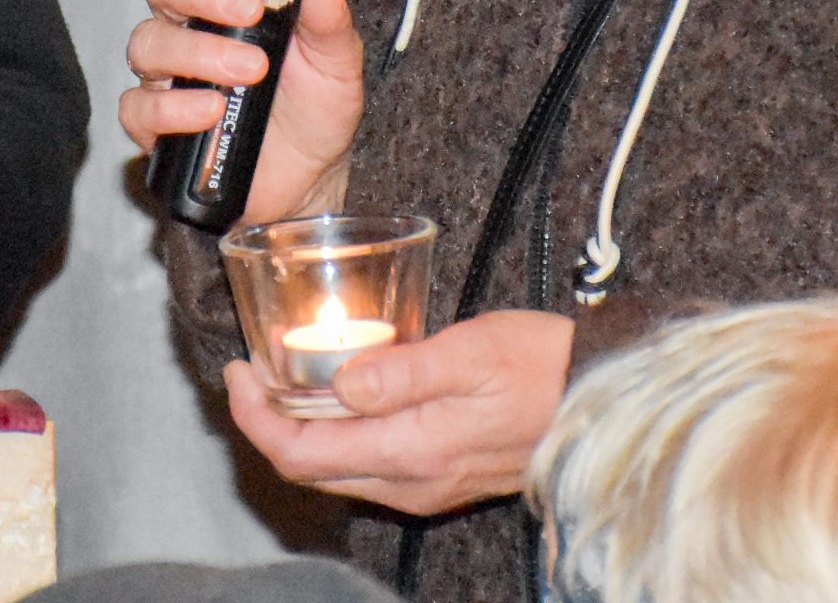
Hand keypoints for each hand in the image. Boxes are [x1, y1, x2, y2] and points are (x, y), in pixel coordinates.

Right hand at [120, 0, 363, 222]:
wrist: (309, 180)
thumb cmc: (314, 108)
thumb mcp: (337, 61)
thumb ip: (329, 20)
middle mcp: (189, 25)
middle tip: (248, 9)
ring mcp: (167, 74)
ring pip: (147, 41)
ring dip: (198, 52)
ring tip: (248, 71)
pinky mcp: (155, 124)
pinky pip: (138, 106)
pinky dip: (173, 107)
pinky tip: (210, 111)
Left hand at [224, 308, 573, 513]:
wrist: (600, 401)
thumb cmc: (543, 366)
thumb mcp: (471, 352)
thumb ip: (402, 371)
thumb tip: (340, 381)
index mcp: (410, 451)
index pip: (300, 453)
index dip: (255, 417)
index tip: (238, 372)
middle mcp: (410, 482)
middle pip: (308, 469)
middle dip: (267, 424)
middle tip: (250, 372)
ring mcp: (424, 485)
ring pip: (336, 470)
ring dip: (299, 429)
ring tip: (285, 376)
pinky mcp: (440, 476)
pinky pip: (366, 466)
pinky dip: (335, 435)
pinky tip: (341, 395)